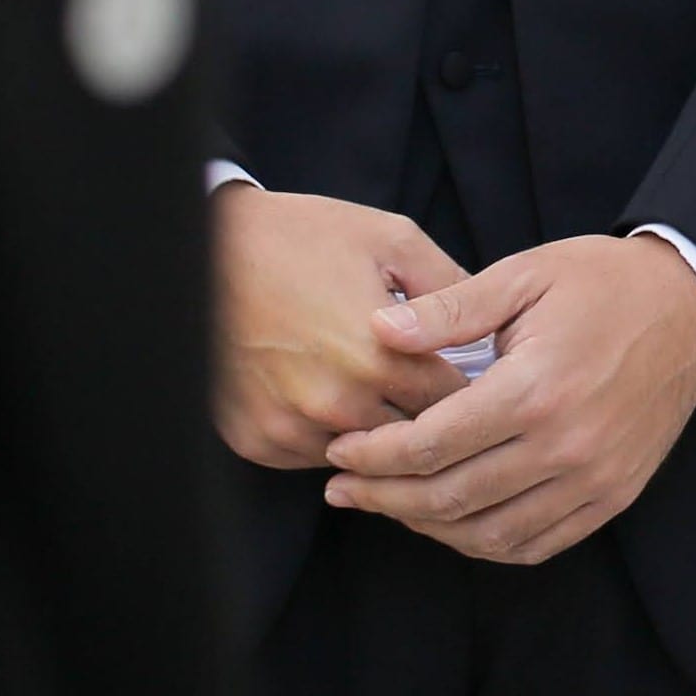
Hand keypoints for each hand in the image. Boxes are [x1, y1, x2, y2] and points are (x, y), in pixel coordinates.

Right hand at [211, 188, 472, 468]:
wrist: (205, 248)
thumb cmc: (302, 237)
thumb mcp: (390, 239)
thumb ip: (448, 283)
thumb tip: (491, 321)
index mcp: (379, 355)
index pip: (452, 406)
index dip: (468, 393)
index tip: (471, 382)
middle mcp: (338, 404)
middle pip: (410, 440)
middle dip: (427, 419)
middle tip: (426, 390)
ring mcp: (292, 429)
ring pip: (362, 456)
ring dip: (376, 435)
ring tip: (375, 394)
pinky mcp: (255, 442)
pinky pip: (311, 459)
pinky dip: (327, 438)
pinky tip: (329, 399)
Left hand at [320, 233, 695, 565]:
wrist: (691, 307)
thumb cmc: (603, 283)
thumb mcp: (526, 275)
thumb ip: (451, 307)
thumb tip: (379, 328)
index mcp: (535, 388)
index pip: (434, 442)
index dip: (375, 453)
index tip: (341, 450)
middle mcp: (564, 445)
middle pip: (451, 497)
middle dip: (385, 497)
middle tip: (344, 489)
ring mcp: (593, 478)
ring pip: (488, 534)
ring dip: (428, 528)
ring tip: (390, 506)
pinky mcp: (613, 495)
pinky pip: (535, 544)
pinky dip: (486, 544)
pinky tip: (455, 523)